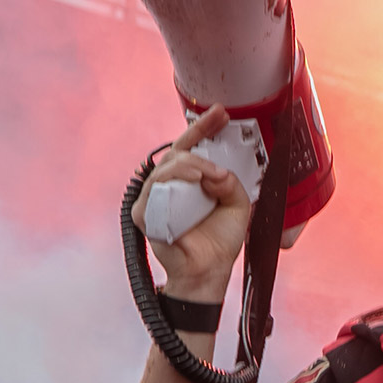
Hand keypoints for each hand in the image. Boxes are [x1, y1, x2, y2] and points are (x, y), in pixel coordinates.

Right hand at [130, 104, 250, 300]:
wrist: (210, 270)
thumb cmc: (219, 238)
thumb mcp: (237, 204)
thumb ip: (230, 183)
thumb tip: (216, 172)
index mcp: (189, 180)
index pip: (191, 146)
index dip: (203, 127)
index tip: (220, 112)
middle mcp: (170, 185)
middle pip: (177, 151)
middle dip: (198, 144)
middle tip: (218, 163)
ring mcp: (155, 198)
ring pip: (166, 167)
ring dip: (191, 166)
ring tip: (210, 174)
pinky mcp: (145, 214)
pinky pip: (155, 193)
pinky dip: (174, 185)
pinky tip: (192, 183)